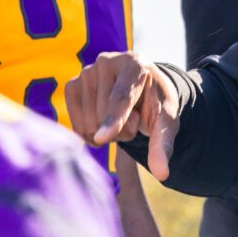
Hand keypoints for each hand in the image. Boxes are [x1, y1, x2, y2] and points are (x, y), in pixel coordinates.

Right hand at [65, 52, 179, 178]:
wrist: (142, 90)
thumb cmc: (156, 105)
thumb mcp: (166, 122)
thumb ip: (162, 145)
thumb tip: (162, 174)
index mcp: (135, 64)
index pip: (122, 98)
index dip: (113, 120)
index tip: (103, 139)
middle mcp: (107, 61)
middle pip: (105, 115)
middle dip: (122, 130)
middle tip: (133, 119)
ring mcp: (86, 72)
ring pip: (90, 122)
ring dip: (107, 133)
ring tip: (120, 118)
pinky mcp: (71, 85)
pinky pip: (76, 123)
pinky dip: (90, 133)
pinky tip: (103, 124)